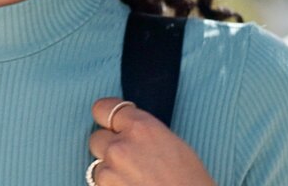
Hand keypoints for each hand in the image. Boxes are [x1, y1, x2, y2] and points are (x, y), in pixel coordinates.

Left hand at [87, 97, 214, 185]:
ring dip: (110, 171)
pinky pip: (100, 185)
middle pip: (96, 138)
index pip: (103, 108)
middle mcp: (120, 146)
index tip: (110, 122)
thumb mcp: (172, 143)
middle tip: (128, 158)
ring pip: (97, 165)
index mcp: (140, 127)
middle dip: (108, 146)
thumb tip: (130, 131)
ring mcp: (109, 172)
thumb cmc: (190, 181)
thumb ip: (144, 132)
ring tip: (135, 180)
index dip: (105, 116)